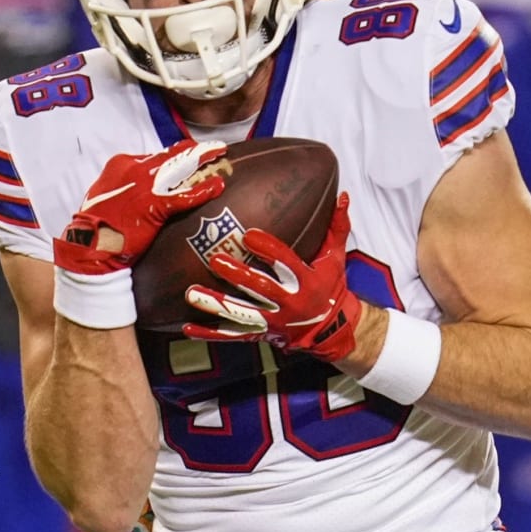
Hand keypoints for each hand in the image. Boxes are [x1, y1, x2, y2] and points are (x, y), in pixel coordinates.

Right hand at [54, 140, 227, 274]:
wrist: (88, 246)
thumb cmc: (99, 223)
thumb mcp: (110, 193)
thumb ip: (129, 182)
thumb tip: (149, 182)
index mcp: (122, 163)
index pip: (158, 154)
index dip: (178, 153)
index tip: (192, 152)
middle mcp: (134, 168)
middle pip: (172, 154)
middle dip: (196, 150)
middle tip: (216, 147)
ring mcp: (144, 185)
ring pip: (181, 167)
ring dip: (203, 159)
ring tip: (221, 154)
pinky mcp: (153, 204)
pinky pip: (183, 195)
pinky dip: (202, 190)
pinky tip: (217, 187)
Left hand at [183, 193, 360, 360]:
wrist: (332, 329)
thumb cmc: (331, 286)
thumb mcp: (337, 257)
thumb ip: (337, 227)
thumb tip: (342, 197)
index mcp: (306, 281)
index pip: (286, 263)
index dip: (269, 250)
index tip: (250, 235)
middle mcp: (289, 302)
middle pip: (260, 288)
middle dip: (237, 275)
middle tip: (215, 259)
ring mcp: (273, 321)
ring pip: (242, 313)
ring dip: (216, 304)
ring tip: (192, 293)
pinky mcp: (261, 334)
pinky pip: (233, 335)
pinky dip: (211, 334)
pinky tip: (189, 327)